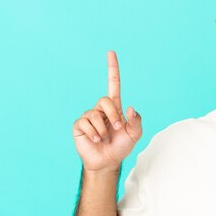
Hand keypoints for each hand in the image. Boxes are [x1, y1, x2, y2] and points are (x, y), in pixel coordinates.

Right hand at [72, 51, 142, 171]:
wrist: (108, 162)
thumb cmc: (121, 146)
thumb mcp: (135, 134)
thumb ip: (136, 120)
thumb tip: (130, 108)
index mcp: (115, 107)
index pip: (113, 84)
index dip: (112, 69)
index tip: (111, 53)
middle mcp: (100, 109)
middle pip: (105, 100)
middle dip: (113, 115)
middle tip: (116, 128)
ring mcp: (89, 117)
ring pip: (95, 114)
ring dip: (104, 129)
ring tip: (104, 138)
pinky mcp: (79, 126)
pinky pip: (85, 123)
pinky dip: (93, 133)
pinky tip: (95, 140)